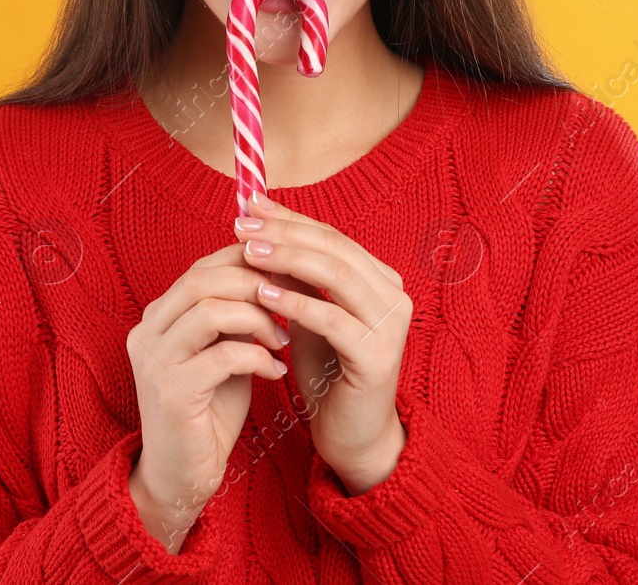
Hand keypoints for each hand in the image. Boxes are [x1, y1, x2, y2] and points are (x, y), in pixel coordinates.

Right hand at [125, 240, 296, 550]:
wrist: (181, 474)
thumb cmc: (208, 410)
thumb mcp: (222, 351)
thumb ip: (235, 315)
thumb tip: (275, 274)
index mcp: (158, 316)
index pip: (202, 266)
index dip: (249, 263)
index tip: (289, 273)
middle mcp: (148, 331)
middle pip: (203, 279)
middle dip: (256, 284)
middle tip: (292, 301)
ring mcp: (156, 360)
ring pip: (211, 310)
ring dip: (259, 319)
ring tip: (284, 338)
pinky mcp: (172, 392)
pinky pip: (223, 356)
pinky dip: (258, 357)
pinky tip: (275, 371)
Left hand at [232, 191, 410, 494]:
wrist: (351, 433)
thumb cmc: (327, 371)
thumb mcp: (307, 316)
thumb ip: (294, 278)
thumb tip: (258, 232)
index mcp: (380, 279)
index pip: (331, 236)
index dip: (290, 218)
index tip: (249, 204)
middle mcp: (394, 295)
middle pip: (334, 248)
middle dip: (284, 232)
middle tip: (243, 224)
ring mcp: (392, 325)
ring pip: (336, 275)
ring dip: (288, 259)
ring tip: (248, 252)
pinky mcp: (378, 356)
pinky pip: (332, 319)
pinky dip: (296, 303)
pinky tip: (264, 294)